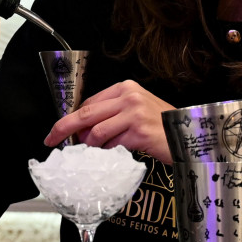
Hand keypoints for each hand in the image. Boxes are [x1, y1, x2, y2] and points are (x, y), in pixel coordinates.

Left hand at [43, 81, 174, 163]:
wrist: (190, 135)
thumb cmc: (162, 125)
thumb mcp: (137, 110)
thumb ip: (112, 115)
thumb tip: (83, 130)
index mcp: (125, 87)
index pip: (89, 102)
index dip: (72, 118)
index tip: (59, 130)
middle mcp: (129, 96)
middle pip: (86, 113)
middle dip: (64, 128)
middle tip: (51, 139)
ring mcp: (134, 113)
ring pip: (97, 131)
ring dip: (91, 145)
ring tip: (95, 151)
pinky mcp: (139, 131)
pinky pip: (112, 144)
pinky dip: (108, 151)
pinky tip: (113, 153)